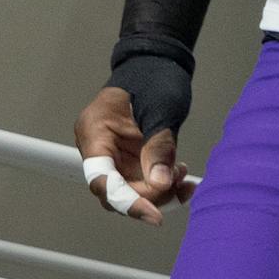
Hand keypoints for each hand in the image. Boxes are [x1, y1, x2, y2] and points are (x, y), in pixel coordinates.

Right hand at [72, 85, 193, 226]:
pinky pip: (142, 182)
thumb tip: (160, 183)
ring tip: (184, 181)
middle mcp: (98, 148)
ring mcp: (114, 155)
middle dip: (149, 197)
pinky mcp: (130, 159)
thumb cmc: (152, 76)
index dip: (127, 201)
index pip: (102, 179)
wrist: (157, 62)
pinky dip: (163, 185)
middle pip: (115, 191)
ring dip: (159, 194)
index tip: (154, 215)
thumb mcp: (160, 107)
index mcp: (93, 132)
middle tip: (178, 187)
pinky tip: (181, 177)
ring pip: (130, 191)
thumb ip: (158, 145)